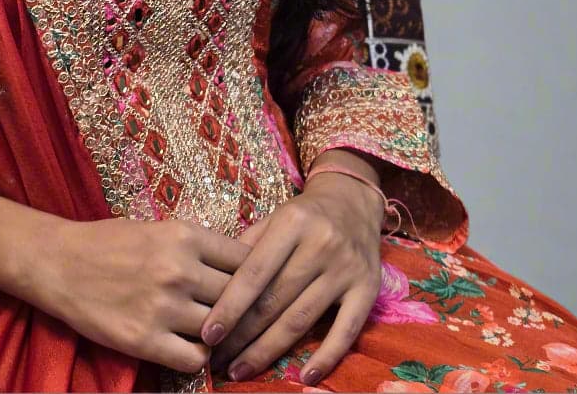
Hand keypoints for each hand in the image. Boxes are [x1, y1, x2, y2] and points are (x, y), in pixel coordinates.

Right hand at [47, 216, 251, 374]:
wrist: (60, 263)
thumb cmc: (109, 242)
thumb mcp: (157, 228)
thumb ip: (196, 246)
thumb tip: (237, 264)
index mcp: (185, 235)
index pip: (244, 259)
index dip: (252, 274)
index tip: (251, 284)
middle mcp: (179, 269)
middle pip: (237, 296)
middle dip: (240, 306)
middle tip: (237, 314)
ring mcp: (164, 306)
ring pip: (219, 329)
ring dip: (219, 333)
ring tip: (211, 331)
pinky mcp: (146, 339)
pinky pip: (194, 358)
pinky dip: (198, 355)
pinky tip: (188, 345)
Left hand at [202, 172, 383, 384]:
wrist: (354, 201)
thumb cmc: (304, 214)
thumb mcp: (274, 217)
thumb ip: (247, 246)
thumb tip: (214, 283)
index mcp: (292, 224)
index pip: (254, 272)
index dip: (229, 306)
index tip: (208, 334)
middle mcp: (320, 245)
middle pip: (275, 301)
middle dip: (242, 335)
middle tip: (218, 360)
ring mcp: (346, 269)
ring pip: (302, 319)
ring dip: (268, 351)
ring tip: (241, 370)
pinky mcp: (368, 290)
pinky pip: (346, 331)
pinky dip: (326, 357)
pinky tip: (304, 377)